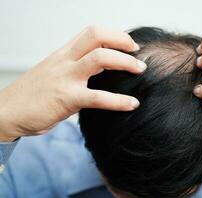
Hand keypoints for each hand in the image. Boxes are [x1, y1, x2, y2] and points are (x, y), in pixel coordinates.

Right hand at [0, 26, 146, 141]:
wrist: (5, 112)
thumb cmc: (32, 95)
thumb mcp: (54, 73)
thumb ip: (73, 68)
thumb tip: (97, 71)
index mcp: (63, 54)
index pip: (91, 33)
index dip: (113, 34)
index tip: (128, 43)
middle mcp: (65, 61)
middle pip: (96, 36)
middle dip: (122, 40)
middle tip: (138, 52)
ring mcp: (65, 78)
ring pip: (100, 59)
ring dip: (125, 62)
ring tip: (141, 70)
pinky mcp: (66, 99)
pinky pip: (98, 97)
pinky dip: (119, 101)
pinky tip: (132, 104)